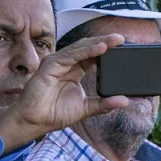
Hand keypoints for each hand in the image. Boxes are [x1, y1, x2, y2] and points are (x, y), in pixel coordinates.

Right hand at [0, 32, 130, 151]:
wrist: (34, 121)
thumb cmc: (54, 113)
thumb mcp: (85, 108)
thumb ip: (104, 104)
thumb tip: (125, 101)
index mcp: (75, 70)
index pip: (93, 55)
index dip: (107, 50)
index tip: (124, 47)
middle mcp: (66, 63)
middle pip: (88, 47)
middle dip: (105, 42)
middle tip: (121, 39)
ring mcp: (57, 62)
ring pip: (80, 48)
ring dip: (98, 44)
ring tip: (113, 41)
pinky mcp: (50, 65)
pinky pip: (70, 55)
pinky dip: (85, 51)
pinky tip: (99, 49)